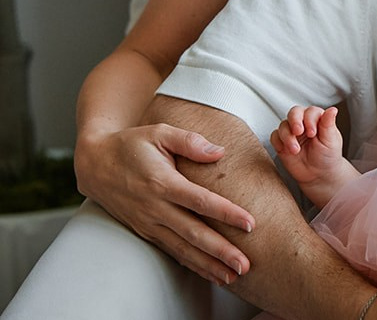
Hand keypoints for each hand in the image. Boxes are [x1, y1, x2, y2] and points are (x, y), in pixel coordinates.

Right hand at [74, 124, 253, 285]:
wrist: (94, 164)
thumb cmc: (131, 145)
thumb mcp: (160, 133)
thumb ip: (190, 141)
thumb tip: (220, 152)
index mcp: (162, 182)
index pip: (199, 200)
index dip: (225, 212)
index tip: (250, 223)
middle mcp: (155, 207)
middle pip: (193, 233)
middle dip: (221, 251)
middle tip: (245, 265)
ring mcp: (149, 223)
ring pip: (183, 248)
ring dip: (208, 265)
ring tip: (233, 276)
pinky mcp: (145, 232)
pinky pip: (173, 251)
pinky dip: (192, 264)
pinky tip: (211, 273)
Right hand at [269, 105, 345, 185]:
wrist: (319, 175)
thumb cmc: (328, 157)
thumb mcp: (331, 141)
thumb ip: (329, 124)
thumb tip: (333, 110)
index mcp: (317, 120)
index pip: (310, 111)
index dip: (309, 120)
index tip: (312, 133)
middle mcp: (303, 123)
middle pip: (294, 113)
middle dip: (295, 121)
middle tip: (298, 132)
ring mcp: (291, 132)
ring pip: (283, 125)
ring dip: (287, 136)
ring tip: (296, 150)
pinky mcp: (282, 143)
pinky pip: (274, 136)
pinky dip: (278, 142)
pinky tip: (286, 150)